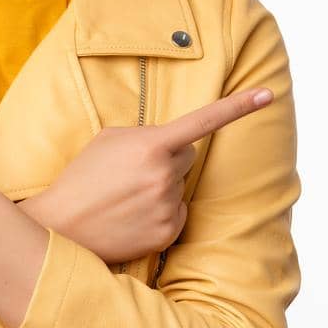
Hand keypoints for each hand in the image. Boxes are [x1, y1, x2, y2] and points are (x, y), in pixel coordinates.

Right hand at [34, 84, 273, 265]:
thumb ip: (146, 135)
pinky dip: (160, 214)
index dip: (239, 106)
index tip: (268, 94)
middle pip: (187, 157)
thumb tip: (173, 145)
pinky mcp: (167, 233)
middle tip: (131, 173)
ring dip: (160, 188)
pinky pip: (178, 214)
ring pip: (180, 187)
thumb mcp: (108, 140)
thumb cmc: (82, 178)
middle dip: (167, 160)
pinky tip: (132, 217)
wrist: (60, 227)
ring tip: (125, 198)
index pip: (203, 121)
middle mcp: (165, 175)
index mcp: (151, 145)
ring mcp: (167, 206)